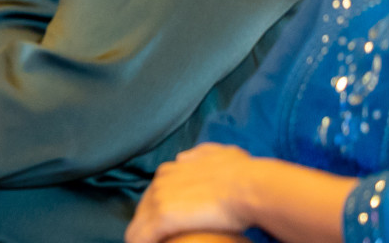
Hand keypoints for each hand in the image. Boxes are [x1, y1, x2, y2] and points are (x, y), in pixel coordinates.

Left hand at [126, 144, 257, 242]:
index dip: (159, 209)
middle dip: (148, 224)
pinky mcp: (164, 217)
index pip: (156, 193)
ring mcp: (160, 198)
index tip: (168, 223)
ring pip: (140, 224)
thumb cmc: (242, 172)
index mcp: (171, 169)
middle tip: (157, 238)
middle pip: (145, 208)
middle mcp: (160, 181)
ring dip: (143, 236)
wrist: (249, 186)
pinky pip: (142, 236)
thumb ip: (199, 156)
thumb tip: (185, 158)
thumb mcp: (218, 154)